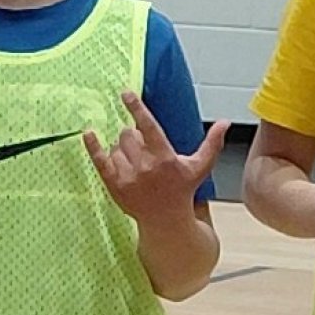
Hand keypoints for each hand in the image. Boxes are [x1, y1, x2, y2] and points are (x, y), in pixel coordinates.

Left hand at [85, 91, 228, 230]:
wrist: (165, 220)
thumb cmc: (182, 190)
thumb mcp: (199, 167)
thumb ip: (212, 144)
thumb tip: (225, 122)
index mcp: (165, 159)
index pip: (148, 127)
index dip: (136, 108)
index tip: (125, 93)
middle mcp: (145, 167)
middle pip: (128, 134)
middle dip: (134, 136)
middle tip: (143, 149)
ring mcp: (128, 177)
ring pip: (116, 146)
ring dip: (123, 148)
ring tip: (135, 163)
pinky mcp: (115, 186)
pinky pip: (100, 161)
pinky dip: (94, 147)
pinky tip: (89, 134)